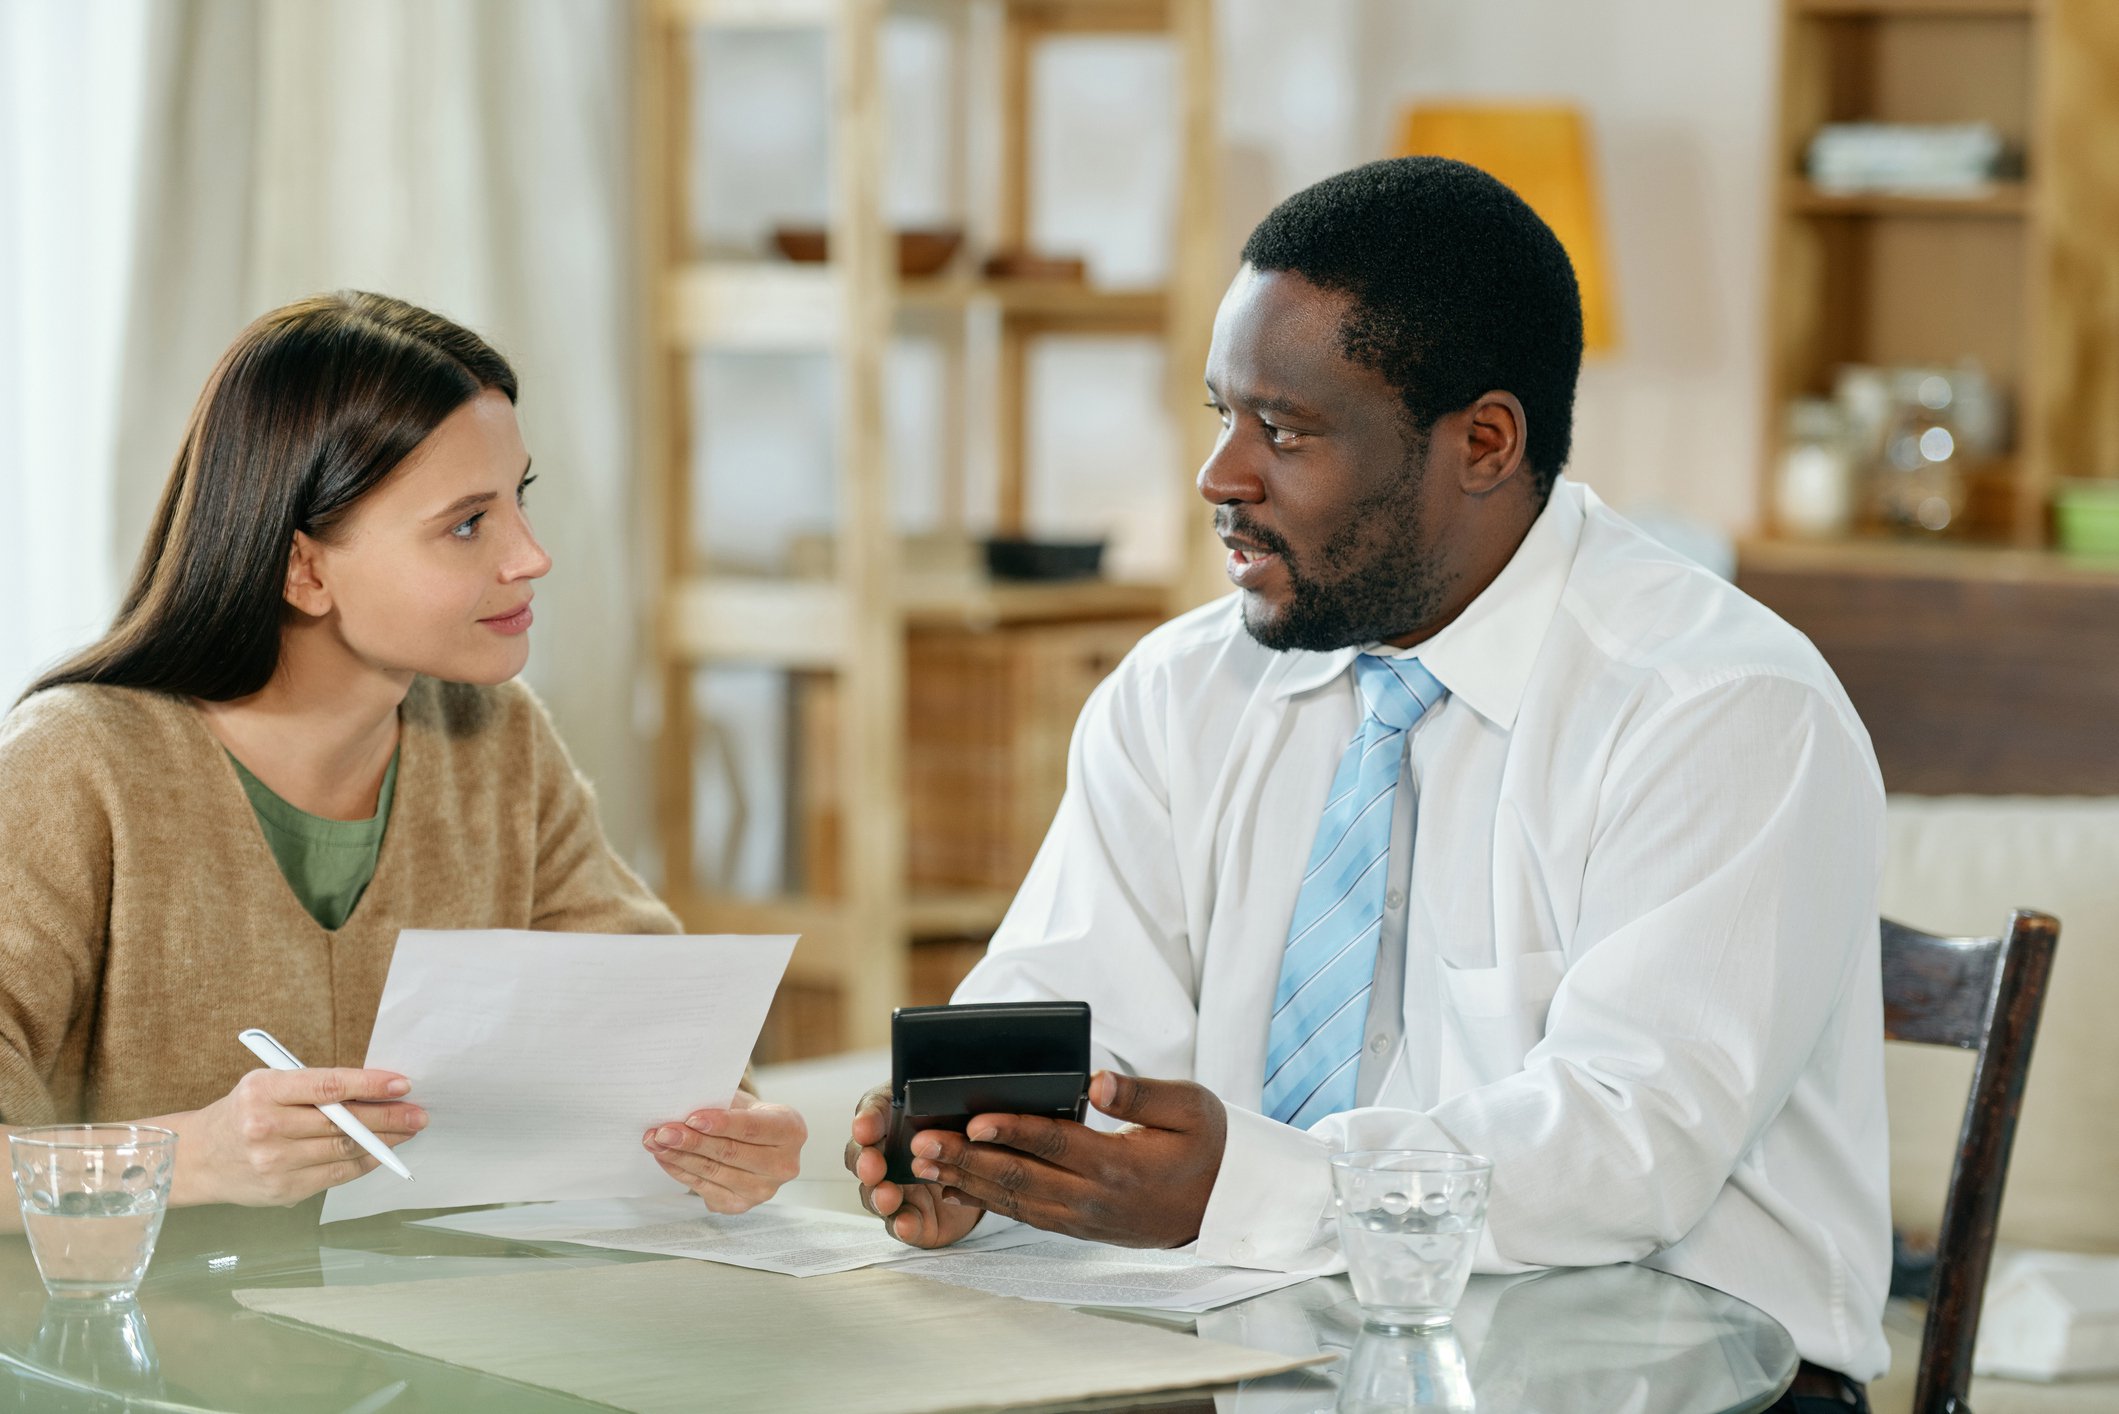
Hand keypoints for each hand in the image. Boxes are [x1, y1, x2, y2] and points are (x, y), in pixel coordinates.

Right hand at [168, 1067, 425, 1207]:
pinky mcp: (282, 1190)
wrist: (199, 1158)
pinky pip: (336, 1176)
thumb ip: (314, 1088)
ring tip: (407, 1131)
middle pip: (342, 1123)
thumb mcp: (268, 1085)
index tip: (402, 1084)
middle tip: (418, 1113)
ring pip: (343, 1151)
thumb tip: (376, 1091)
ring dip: (383, 1141)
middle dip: (389, 1118)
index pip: (327, 1086)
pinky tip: (381, 1153)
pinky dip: (363, 1163)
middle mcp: (266, 1127)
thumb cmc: (243, 1112)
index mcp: (263, 1090)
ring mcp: (274, 1163)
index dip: (370, 1085)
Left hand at [644, 1090, 804, 1213]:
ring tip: (655, 1142)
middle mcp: (784, 1165)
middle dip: (692, 1141)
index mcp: (791, 1130)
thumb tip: (681, 1107)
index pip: (753, 1128)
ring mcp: (763, 1190)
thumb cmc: (748, 1116)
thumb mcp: (744, 1102)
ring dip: (679, 1156)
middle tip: (663, 1131)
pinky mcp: (740, 1205)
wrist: (757, 1144)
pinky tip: (665, 1158)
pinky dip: (680, 1170)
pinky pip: (703, 1187)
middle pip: (730, 1153)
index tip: (692, 1118)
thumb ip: (721, 1104)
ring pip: (713, 1171)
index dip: (722, 1123)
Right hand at [844, 1084, 985, 1248]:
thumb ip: (949, 1100)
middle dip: (865, 1161)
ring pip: (874, 1194)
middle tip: (873, 1165)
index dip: (868, 1120)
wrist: (986, 1173)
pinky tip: (906, 1223)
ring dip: (878, 1195)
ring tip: (888, 1196)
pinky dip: (902, 1225)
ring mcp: (896, 1189)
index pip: (873, 1112)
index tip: (866, 1127)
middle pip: (862, 1157)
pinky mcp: (912, 1218)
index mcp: (895, 1117)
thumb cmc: (963, 1130)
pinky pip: (902, 1224)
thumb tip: (955, 1082)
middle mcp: (887, 1155)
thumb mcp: (959, 1108)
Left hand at [908, 1071, 1225, 1247]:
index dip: (1013, 1132)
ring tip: (923, 1161)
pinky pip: (1023, 1214)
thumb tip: (1099, 1081)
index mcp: (1120, 1166)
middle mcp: (1094, 1199)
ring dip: (965, 1180)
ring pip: (1014, 1201)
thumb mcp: (1190, 1108)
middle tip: (922, 1142)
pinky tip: (954, 1185)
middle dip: (967, 1159)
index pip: (1057, 1145)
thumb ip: (1142, 1095)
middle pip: (1020, 1178)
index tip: (974, 1121)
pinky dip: (984, 1201)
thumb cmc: (1206, 1146)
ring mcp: (1082, 1218)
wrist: (1222, 1205)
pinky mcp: (1075, 1226)